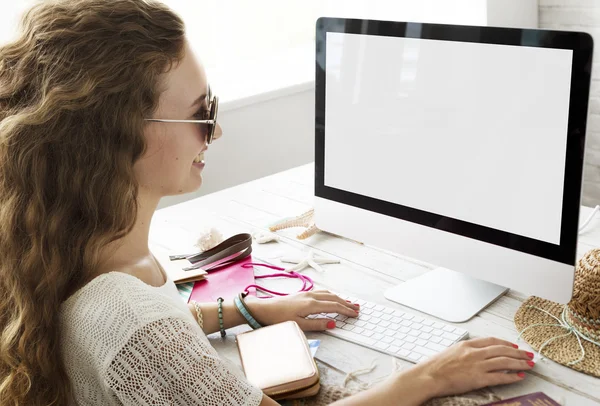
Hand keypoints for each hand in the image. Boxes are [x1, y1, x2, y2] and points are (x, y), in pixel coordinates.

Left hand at [244, 290, 359, 330]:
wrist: (264, 309)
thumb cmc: (279, 318)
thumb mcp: (299, 325)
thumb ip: (317, 324)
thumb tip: (333, 323)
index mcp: (311, 304)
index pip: (334, 306)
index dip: (346, 310)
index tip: (355, 314)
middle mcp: (311, 296)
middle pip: (333, 298)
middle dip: (346, 303)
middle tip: (357, 308)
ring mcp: (306, 293)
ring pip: (328, 294)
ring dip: (340, 298)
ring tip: (349, 303)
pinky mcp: (302, 294)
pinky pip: (321, 292)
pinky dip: (331, 295)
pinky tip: (332, 297)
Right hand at [413, 337, 534, 397]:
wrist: (429, 376)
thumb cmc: (436, 366)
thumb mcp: (451, 351)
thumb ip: (465, 351)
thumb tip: (475, 353)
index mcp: (467, 345)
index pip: (492, 341)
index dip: (506, 343)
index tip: (514, 347)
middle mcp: (475, 353)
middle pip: (502, 350)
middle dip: (518, 353)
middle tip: (529, 355)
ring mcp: (478, 365)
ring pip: (505, 362)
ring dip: (520, 363)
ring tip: (530, 365)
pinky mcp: (479, 379)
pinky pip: (500, 377)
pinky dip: (512, 377)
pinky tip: (520, 377)